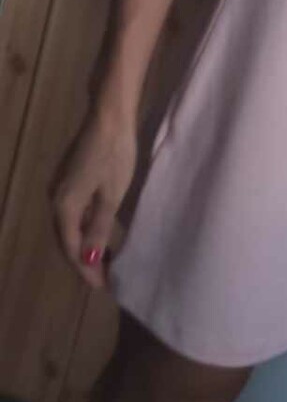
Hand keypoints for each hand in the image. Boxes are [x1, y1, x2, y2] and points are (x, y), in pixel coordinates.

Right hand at [49, 105, 137, 290]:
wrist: (110, 114)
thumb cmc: (115, 154)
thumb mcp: (111, 195)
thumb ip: (99, 229)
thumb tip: (88, 261)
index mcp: (64, 205)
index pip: (71, 248)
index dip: (86, 269)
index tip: (103, 287)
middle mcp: (56, 198)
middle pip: (67, 239)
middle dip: (85, 261)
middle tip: (106, 280)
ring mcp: (62, 187)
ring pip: (71, 226)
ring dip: (86, 245)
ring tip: (107, 263)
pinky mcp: (71, 178)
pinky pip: (75, 213)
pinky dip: (87, 228)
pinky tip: (102, 235)